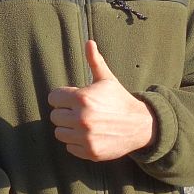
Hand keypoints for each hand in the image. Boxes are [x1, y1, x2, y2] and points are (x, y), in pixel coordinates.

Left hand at [47, 41, 158, 161]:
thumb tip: (89, 42)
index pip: (53, 98)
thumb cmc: (119, 100)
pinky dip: (77, 143)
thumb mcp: (107, 79)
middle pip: (55, 116)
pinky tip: (90, 135)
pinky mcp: (90, 152)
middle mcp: (82, 118)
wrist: (140, 125)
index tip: (73, 99)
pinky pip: (69, 147)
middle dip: (66, 113)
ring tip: (83, 124)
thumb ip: (95, 61)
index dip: (62, 98)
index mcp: (82, 98)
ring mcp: (85, 137)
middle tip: (81, 112)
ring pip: (59, 133)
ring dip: (69, 129)